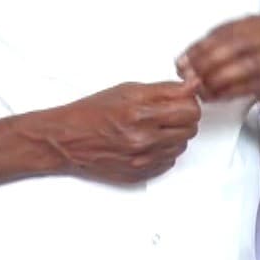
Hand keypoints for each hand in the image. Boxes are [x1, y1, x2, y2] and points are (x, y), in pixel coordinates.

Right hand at [45, 81, 201, 183]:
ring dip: (173, 135)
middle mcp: (144, 139)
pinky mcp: (141, 173)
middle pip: (190, 128)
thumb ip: (164, 89)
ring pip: (181, 146)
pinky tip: (146, 142)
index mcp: (141, 113)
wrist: (67, 140)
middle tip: (167, 113)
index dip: (188, 102)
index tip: (181, 100)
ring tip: (153, 127)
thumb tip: (191, 85)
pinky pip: (168, 161)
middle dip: (183, 118)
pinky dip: (162, 151)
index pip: (190, 109)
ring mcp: (143, 159)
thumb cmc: (92, 113)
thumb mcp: (127, 90)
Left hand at [176, 15, 259, 111]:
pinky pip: (252, 86)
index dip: (199, 47)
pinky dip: (230, 92)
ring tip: (202, 88)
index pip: (224, 31)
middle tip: (189, 76)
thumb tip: (182, 63)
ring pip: (244, 66)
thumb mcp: (239, 52)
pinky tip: (216, 97)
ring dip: (217, 79)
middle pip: (234, 46)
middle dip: (206, 62)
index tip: (181, 61)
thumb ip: (212, 53)